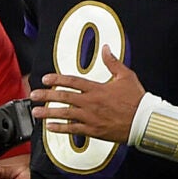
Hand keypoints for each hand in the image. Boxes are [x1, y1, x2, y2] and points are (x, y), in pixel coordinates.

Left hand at [30, 45, 144, 143]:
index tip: (45, 79)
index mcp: (97, 88)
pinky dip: (60, 129)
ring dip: (48, 112)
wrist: (143, 121)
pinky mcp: (93, 130)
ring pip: (64, 114)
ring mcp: (90, 117)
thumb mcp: (126, 76)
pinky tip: (50, 128)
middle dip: (46, 96)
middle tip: (34, 95)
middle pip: (63, 97)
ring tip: (36, 112)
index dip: (56, 79)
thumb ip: (112, 62)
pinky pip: (73, 130)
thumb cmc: (136, 99)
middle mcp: (90, 102)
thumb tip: (106, 48)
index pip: (72, 81)